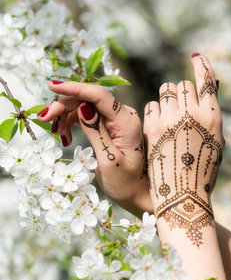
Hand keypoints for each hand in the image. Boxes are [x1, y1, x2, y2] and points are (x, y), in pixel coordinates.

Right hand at [37, 82, 151, 215]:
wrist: (136, 193)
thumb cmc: (125, 182)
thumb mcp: (109, 161)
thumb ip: (96, 133)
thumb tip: (83, 108)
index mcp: (126, 122)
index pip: (99, 96)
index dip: (75, 88)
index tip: (52, 86)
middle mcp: (122, 116)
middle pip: (88, 100)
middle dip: (63, 106)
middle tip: (44, 120)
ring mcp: (115, 120)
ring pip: (83, 106)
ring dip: (65, 116)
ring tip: (57, 134)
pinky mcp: (109, 126)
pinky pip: (86, 116)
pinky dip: (71, 123)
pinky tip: (65, 137)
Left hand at [144, 54, 223, 246]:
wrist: (181, 196)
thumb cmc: (201, 171)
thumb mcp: (214, 142)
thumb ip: (210, 115)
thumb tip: (210, 87)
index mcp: (212, 118)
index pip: (206, 80)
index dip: (201, 66)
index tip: (196, 58)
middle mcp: (192, 114)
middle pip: (183, 85)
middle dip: (182, 93)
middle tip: (180, 109)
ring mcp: (170, 120)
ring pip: (166, 90)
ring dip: (167, 98)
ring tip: (168, 117)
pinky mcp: (152, 128)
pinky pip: (151, 105)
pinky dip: (154, 111)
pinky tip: (157, 125)